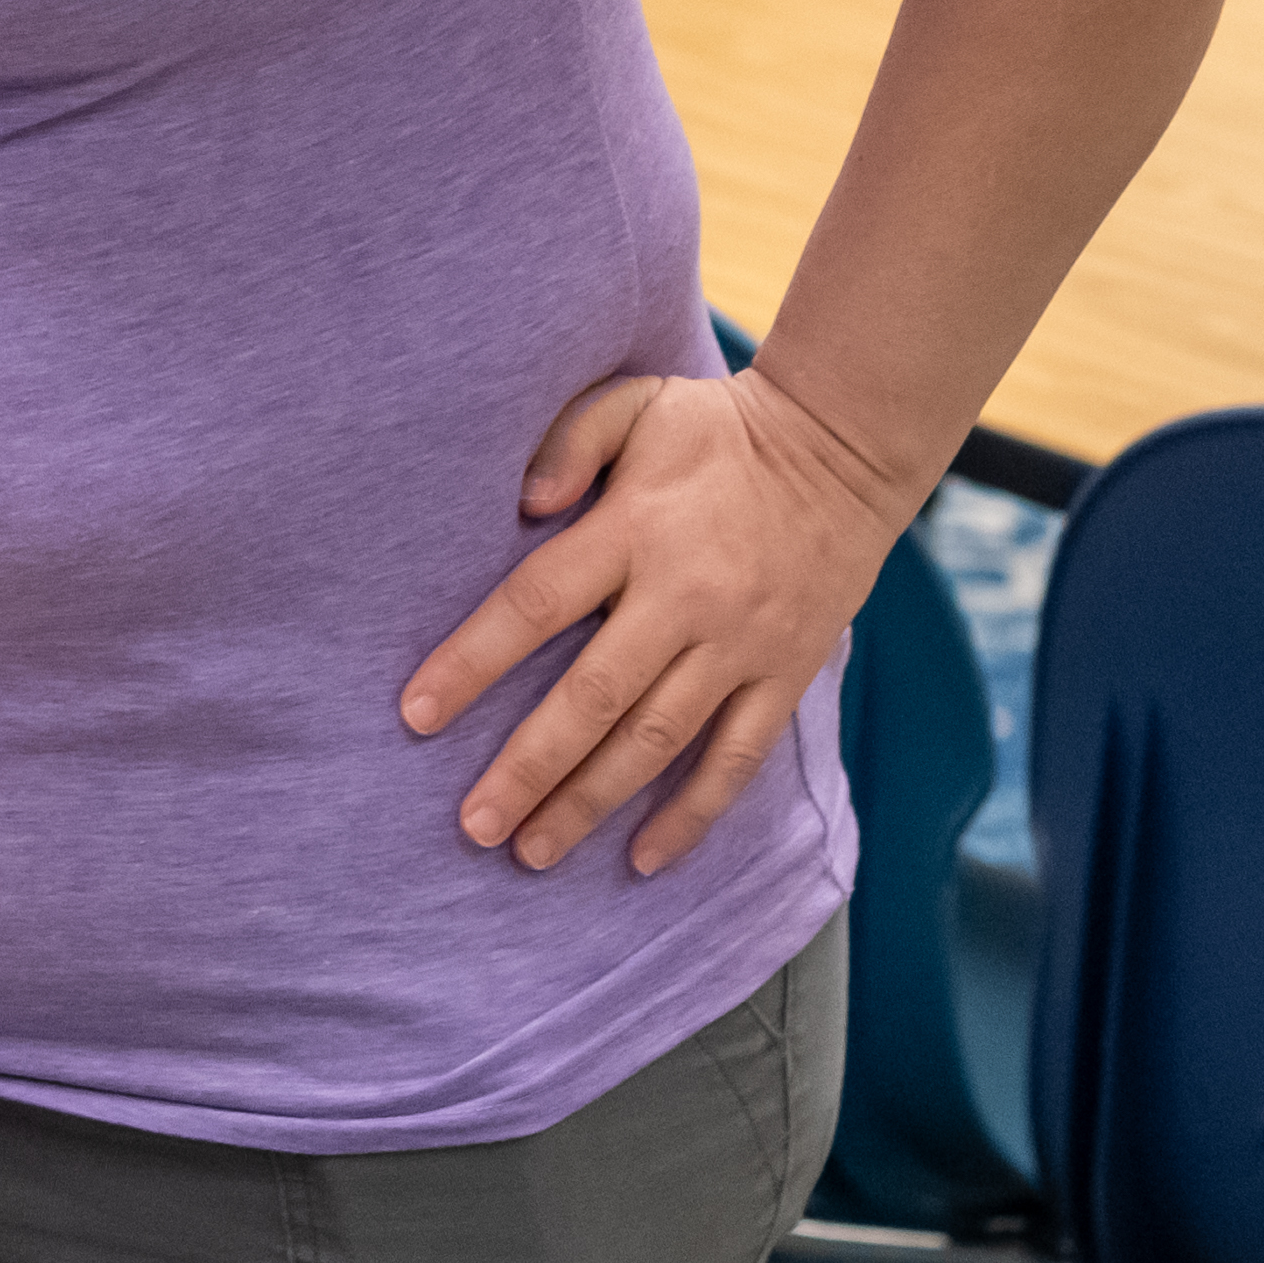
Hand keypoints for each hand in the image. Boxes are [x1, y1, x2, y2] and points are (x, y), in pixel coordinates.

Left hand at [399, 357, 919, 876]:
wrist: (846, 448)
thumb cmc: (717, 429)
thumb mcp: (639, 404)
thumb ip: (571, 442)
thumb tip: (523, 503)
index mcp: (636, 530)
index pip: (537, 602)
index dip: (474, 661)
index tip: (417, 714)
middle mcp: (686, 597)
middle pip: (595, 696)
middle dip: (529, 767)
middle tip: (474, 826)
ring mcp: (741, 644)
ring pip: (658, 742)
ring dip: (592, 802)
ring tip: (532, 853)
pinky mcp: (786, 673)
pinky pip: (737, 758)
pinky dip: (692, 814)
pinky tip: (643, 858)